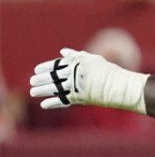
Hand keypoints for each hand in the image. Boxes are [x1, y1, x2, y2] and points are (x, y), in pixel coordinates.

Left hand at [29, 48, 147, 111]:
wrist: (120, 86)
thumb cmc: (108, 72)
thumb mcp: (93, 60)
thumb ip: (76, 56)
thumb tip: (62, 51)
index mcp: (78, 63)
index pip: (56, 64)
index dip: (45, 67)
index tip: (36, 70)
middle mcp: (75, 74)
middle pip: (53, 76)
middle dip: (41, 79)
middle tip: (32, 82)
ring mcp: (77, 86)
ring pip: (55, 88)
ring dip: (42, 90)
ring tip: (33, 92)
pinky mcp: (80, 97)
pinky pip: (63, 100)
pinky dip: (53, 103)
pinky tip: (43, 105)